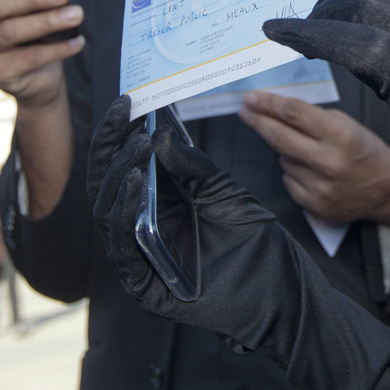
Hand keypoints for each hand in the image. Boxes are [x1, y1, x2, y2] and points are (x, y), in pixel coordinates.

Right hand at [87, 96, 389, 389]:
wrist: (281, 287)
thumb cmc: (255, 241)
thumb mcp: (224, 191)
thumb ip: (192, 165)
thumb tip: (160, 133)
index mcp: (156, 206)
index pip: (124, 165)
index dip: (117, 135)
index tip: (125, 102)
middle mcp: (140, 229)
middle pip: (108, 185)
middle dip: (111, 148)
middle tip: (123, 117)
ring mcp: (139, 258)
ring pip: (109, 212)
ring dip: (119, 175)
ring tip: (135, 145)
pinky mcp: (144, 285)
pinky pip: (123, 247)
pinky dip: (125, 213)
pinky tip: (137, 184)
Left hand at [240, 93, 389, 225]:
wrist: (388, 191)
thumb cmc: (367, 152)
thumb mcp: (349, 126)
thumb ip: (317, 119)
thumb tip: (280, 111)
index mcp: (340, 136)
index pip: (295, 114)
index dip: (270, 104)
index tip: (252, 98)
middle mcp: (328, 161)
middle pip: (280, 137)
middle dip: (258, 121)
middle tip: (246, 111)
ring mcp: (319, 186)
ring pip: (283, 160)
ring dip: (286, 151)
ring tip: (308, 152)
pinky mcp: (314, 205)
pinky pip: (288, 181)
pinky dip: (293, 172)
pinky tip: (311, 171)